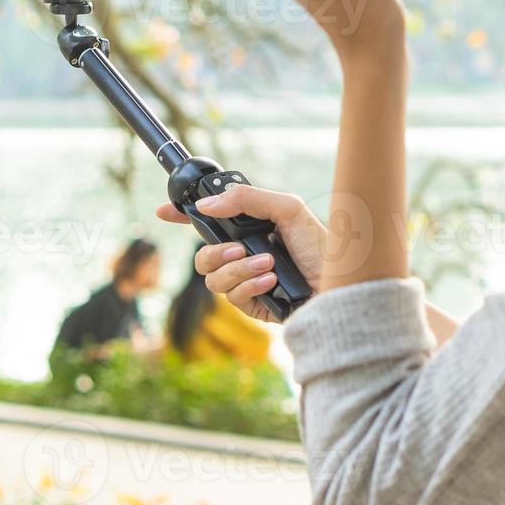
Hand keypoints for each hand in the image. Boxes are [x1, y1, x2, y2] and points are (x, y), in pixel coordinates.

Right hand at [156, 184, 325, 323]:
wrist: (339, 285)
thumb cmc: (321, 246)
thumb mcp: (288, 209)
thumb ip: (247, 199)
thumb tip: (207, 205)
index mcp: (251, 229)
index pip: (209, 222)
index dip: (183, 216)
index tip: (164, 212)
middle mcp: (245, 255)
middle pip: (202, 255)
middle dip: (215, 252)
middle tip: (239, 249)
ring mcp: (247, 281)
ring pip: (212, 278)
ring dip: (238, 270)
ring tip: (268, 264)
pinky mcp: (253, 305)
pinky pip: (231, 297)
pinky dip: (249, 286)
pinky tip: (271, 280)